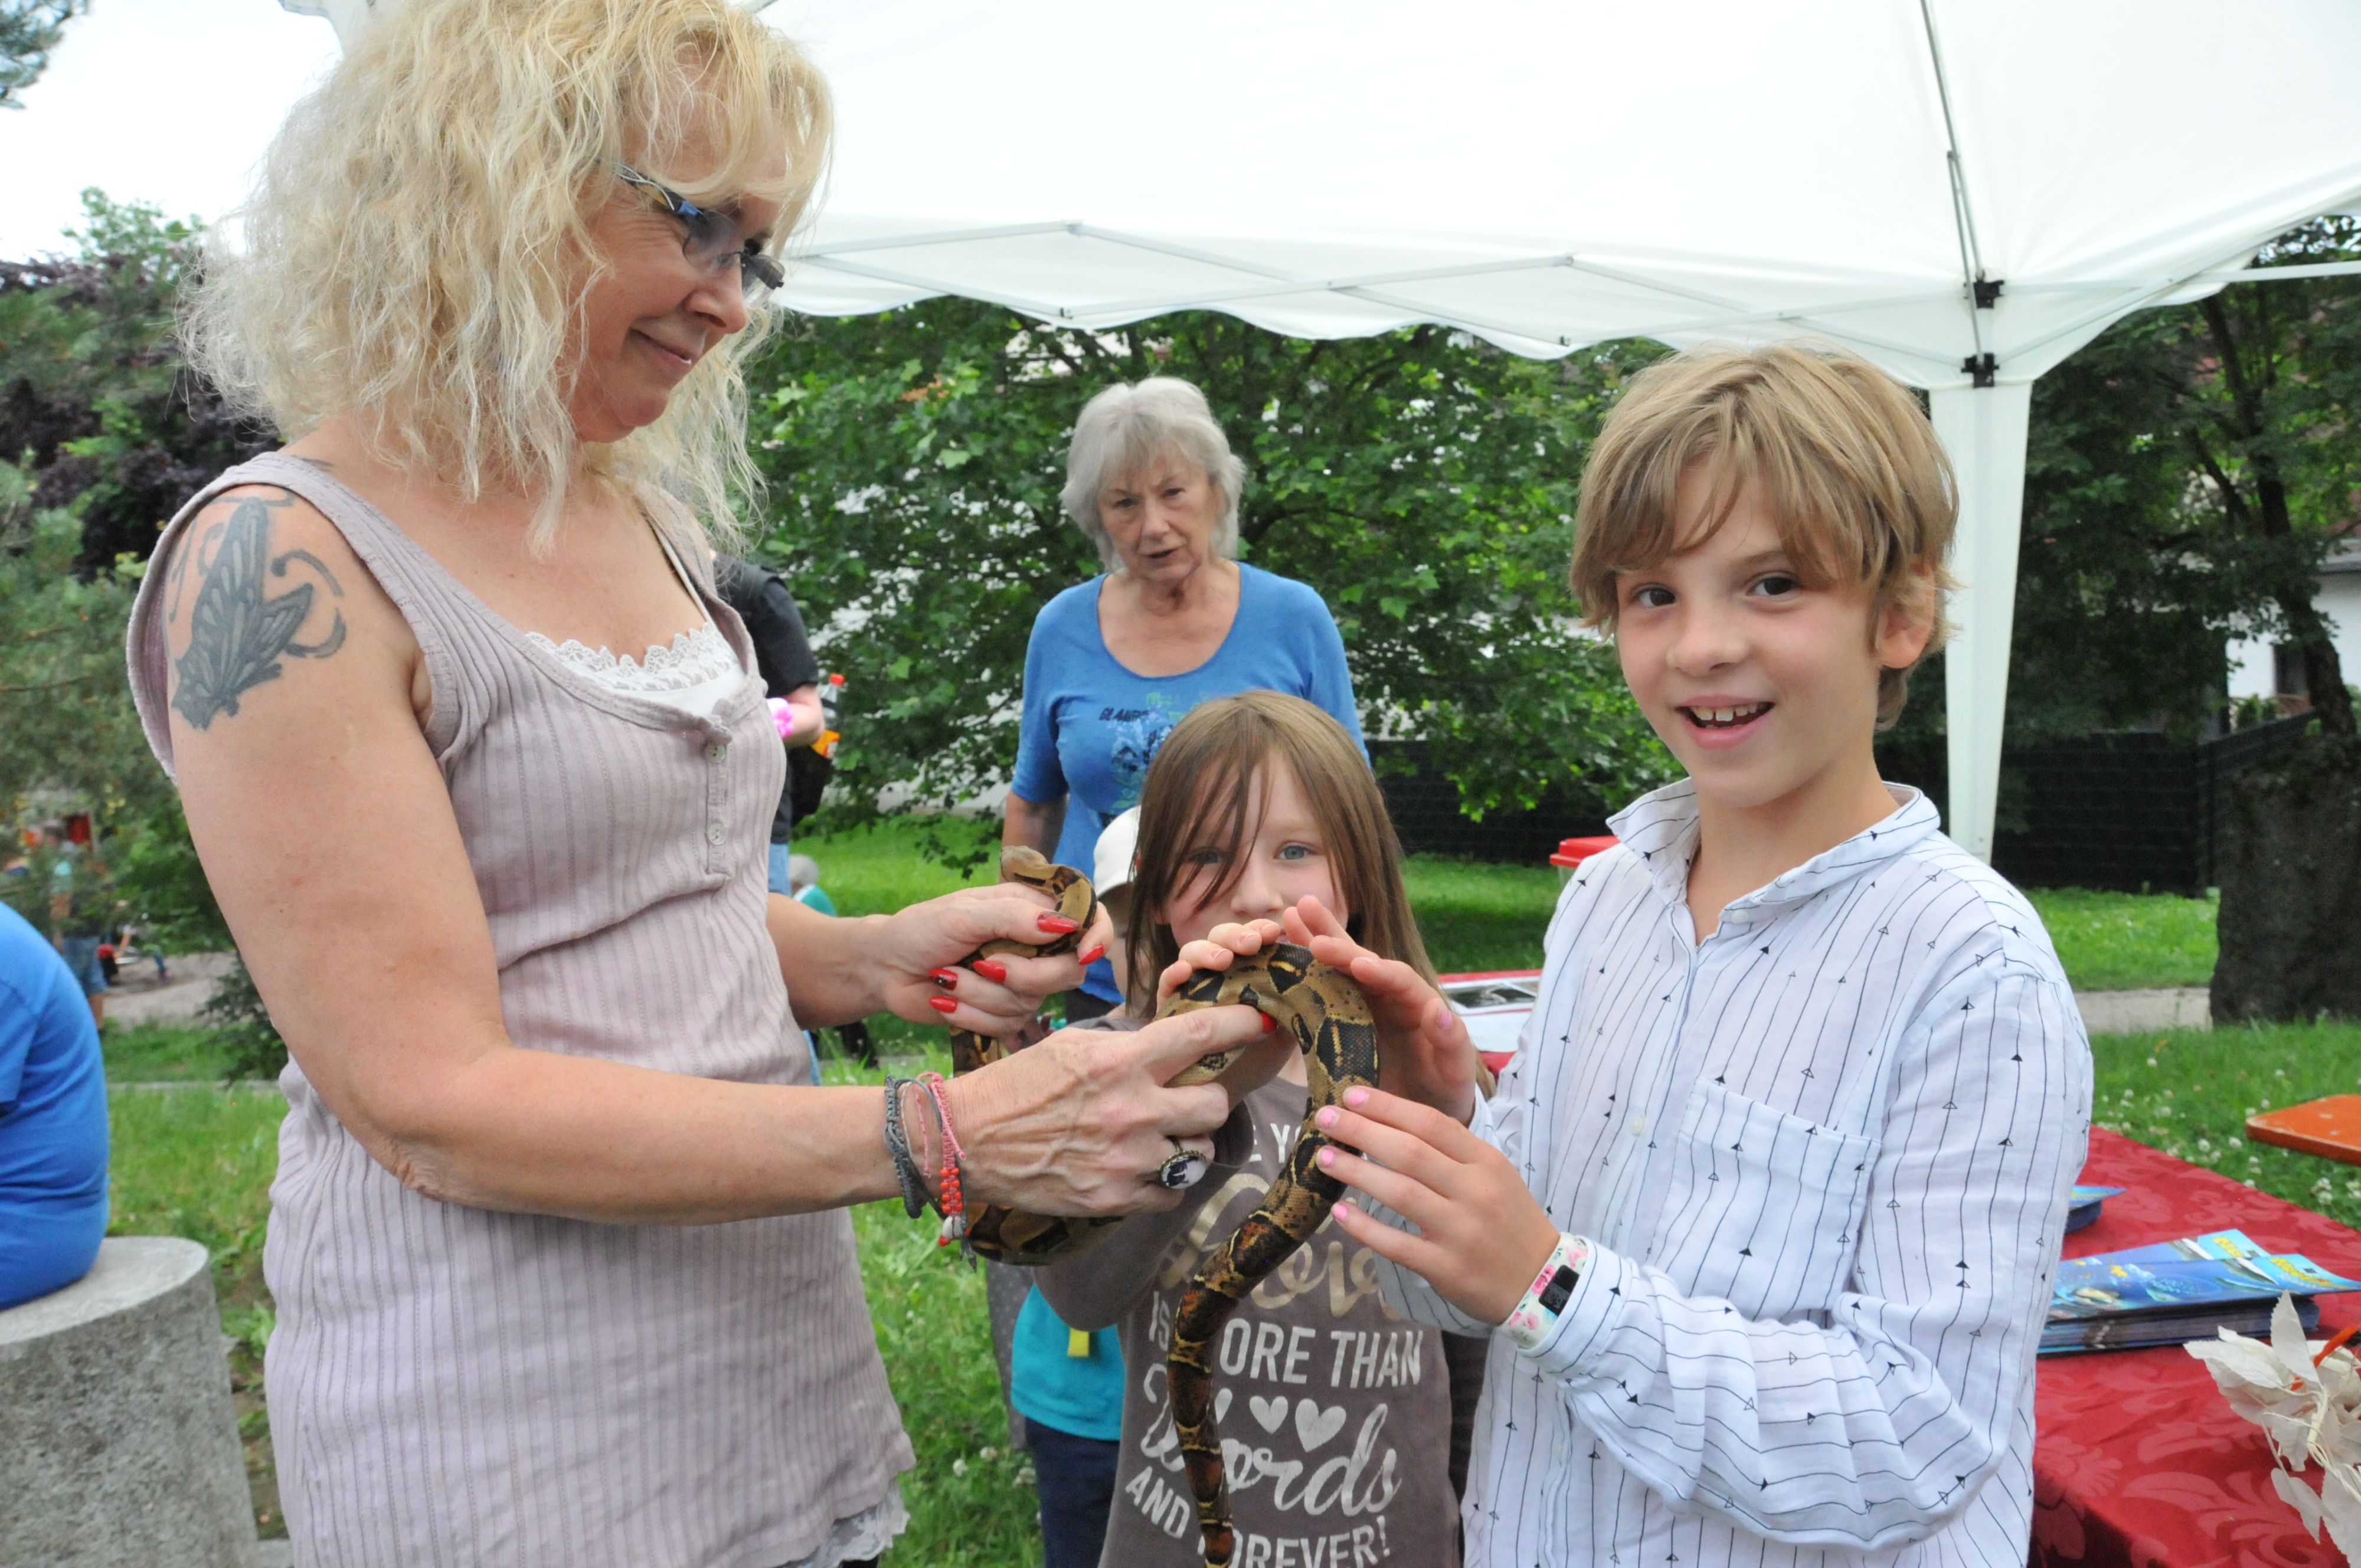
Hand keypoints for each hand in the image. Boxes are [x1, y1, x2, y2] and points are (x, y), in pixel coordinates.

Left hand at [873, 882, 1115, 1034]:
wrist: (885, 968)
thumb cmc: (921, 929)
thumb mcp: (963, 913)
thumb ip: (1013, 917)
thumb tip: (1062, 925)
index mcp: (1032, 911)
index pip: (1088, 919)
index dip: (1096, 938)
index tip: (1083, 954)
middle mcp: (1035, 947)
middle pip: (1069, 972)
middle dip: (1025, 975)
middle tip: (984, 964)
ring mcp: (1020, 983)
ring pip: (1030, 1002)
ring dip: (981, 994)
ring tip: (947, 977)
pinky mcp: (1001, 1014)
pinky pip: (1005, 1025)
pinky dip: (970, 1014)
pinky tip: (946, 1000)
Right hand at [941, 1004, 1272, 1215]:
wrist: (968, 1140)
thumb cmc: (1019, 1085)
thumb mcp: (1074, 1046)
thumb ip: (1129, 1045)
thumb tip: (1176, 1043)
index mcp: (1120, 1062)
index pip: (1203, 1036)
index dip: (1243, 1025)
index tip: (1264, 1020)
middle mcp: (1131, 1110)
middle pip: (1215, 1103)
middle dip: (1207, 1097)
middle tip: (1187, 1096)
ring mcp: (1127, 1160)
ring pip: (1200, 1151)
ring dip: (1189, 1141)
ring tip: (1158, 1135)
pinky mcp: (1116, 1199)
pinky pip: (1173, 1192)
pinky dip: (1166, 1181)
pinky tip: (1141, 1167)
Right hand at [1156, 919, 1297, 1100]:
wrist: (1225, 1093)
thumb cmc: (1257, 1057)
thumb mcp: (1285, 1031)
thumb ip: (1296, 1003)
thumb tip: (1311, 974)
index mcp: (1248, 969)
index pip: (1253, 939)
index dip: (1261, 930)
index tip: (1275, 932)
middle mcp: (1218, 971)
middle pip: (1222, 938)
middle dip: (1236, 935)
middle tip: (1252, 945)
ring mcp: (1192, 984)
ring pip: (1193, 953)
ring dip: (1207, 951)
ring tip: (1223, 961)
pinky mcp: (1169, 1004)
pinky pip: (1167, 982)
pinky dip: (1174, 973)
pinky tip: (1184, 973)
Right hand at [1281, 898, 1477, 1123]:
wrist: (1420, 1114)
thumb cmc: (1443, 1089)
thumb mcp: (1455, 1069)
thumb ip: (1451, 1042)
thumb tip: (1439, 1010)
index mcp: (1417, 1002)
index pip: (1398, 978)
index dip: (1377, 969)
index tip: (1357, 963)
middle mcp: (1387, 996)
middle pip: (1361, 960)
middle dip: (1335, 939)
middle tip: (1306, 917)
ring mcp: (1362, 1005)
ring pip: (1338, 968)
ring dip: (1315, 940)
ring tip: (1290, 914)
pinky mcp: (1341, 1020)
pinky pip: (1321, 991)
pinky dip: (1302, 972)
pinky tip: (1281, 952)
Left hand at [1316, 1087, 1559, 1324]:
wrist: (1544, 1283)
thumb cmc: (1510, 1220)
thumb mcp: (1495, 1175)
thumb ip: (1452, 1152)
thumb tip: (1391, 1124)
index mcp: (1486, 1162)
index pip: (1432, 1123)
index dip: (1388, 1107)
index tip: (1351, 1094)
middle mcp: (1475, 1192)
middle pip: (1410, 1153)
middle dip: (1362, 1131)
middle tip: (1325, 1118)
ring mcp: (1460, 1231)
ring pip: (1400, 1193)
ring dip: (1356, 1172)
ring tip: (1323, 1158)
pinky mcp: (1446, 1268)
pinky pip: (1397, 1244)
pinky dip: (1365, 1227)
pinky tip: (1340, 1213)